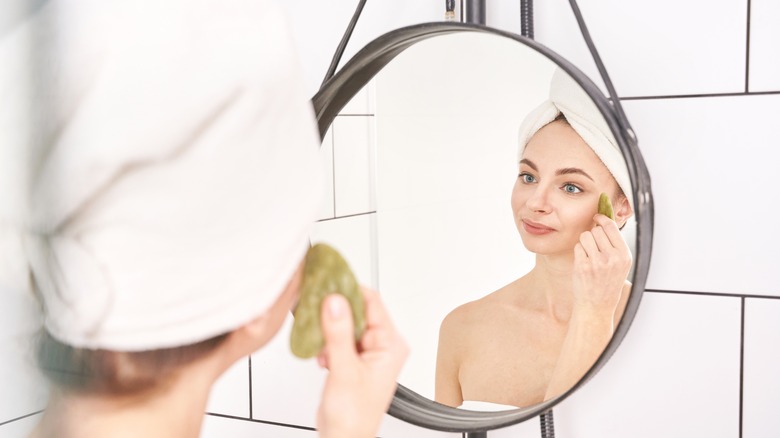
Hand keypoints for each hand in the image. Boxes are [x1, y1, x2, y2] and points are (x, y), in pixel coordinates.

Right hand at [316, 288, 408, 437]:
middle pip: (358, 310)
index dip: (349, 290)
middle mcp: (383, 345)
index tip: (328, 281)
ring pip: (346, 323)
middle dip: (335, 312)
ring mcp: (368, 352)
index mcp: (391, 344)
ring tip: (322, 345)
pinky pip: (339, 337)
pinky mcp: (354, 359)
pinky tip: (323, 357)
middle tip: (316, 308)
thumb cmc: (354, 416)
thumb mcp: (344, 369)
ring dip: (330, 330)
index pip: (373, 302)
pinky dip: (327, 343)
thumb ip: (339, 333)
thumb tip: (335, 302)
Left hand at [572, 214, 631, 312]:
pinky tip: (584, 263)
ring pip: (585, 236)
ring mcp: (596, 262)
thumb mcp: (620, 264)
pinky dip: (578, 252)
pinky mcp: (582, 266)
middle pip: (596, 230)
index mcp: (624, 256)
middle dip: (593, 235)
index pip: (611, 227)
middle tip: (595, 248)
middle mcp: (612, 258)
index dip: (602, 219)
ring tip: (589, 255)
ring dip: (585, 242)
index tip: (597, 217)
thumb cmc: (608, 284)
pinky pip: (577, 247)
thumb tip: (605, 219)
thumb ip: (615, 243)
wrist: (597, 306)